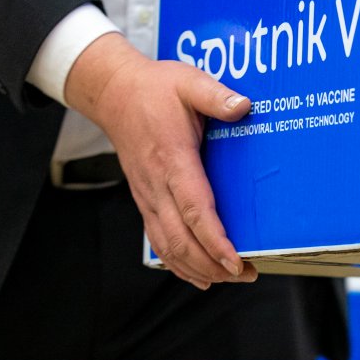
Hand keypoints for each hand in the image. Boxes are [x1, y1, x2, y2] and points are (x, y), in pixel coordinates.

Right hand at [64, 32, 257, 288]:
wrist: (114, 94)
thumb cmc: (155, 89)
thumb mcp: (189, 82)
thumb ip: (216, 95)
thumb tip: (244, 106)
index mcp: (172, 159)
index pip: (194, 209)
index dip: (214, 240)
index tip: (235, 260)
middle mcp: (156, 185)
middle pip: (181, 239)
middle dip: (212, 264)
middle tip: (246, 274)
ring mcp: (148, 196)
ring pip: (168, 246)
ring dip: (198, 268)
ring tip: (230, 278)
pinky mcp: (146, 201)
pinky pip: (159, 241)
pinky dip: (178, 264)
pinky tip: (199, 276)